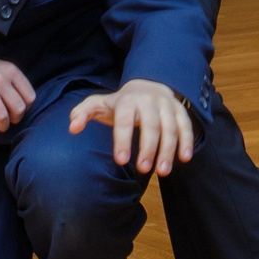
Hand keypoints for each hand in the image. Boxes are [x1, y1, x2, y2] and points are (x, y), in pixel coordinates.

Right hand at [0, 54, 35, 146]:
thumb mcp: (1, 69)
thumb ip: (12, 83)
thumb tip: (22, 106)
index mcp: (11, 71)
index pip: (29, 96)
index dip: (27, 108)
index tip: (19, 111)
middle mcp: (0, 79)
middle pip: (18, 108)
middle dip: (16, 119)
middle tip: (10, 121)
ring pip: (2, 115)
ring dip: (3, 126)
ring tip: (1, 128)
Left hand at [69, 78, 194, 174]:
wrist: (147, 85)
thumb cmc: (120, 103)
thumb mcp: (99, 104)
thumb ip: (82, 113)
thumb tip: (72, 128)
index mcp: (126, 101)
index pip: (124, 121)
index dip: (123, 140)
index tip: (121, 161)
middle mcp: (148, 101)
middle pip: (151, 125)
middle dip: (148, 148)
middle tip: (144, 170)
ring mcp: (166, 105)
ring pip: (170, 127)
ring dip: (168, 150)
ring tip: (163, 172)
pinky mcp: (179, 111)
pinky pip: (186, 125)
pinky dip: (187, 141)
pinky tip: (185, 158)